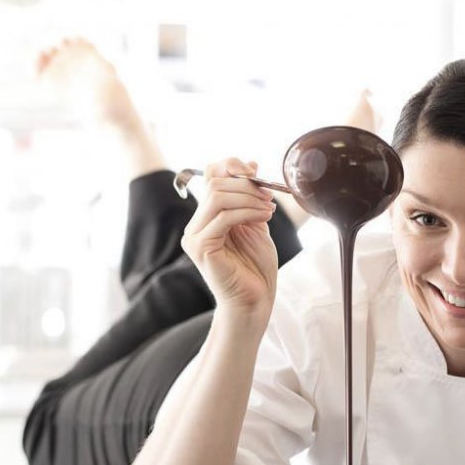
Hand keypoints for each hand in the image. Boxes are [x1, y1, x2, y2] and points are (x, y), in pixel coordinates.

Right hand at [181, 158, 278, 319]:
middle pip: (215, 184)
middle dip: (247, 185)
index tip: (256, 172)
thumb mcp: (255, 222)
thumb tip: (250, 163)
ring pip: (218, 197)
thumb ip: (250, 196)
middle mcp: (195, 225)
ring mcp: (194, 237)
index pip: (210, 176)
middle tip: (269, 196)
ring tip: (269, 208)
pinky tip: (264, 217)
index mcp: (205, 217)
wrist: (255, 300)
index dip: (231, 166)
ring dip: (249, 198)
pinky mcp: (201, 247)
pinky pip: (223, 217)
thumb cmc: (255, 266)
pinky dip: (247, 212)